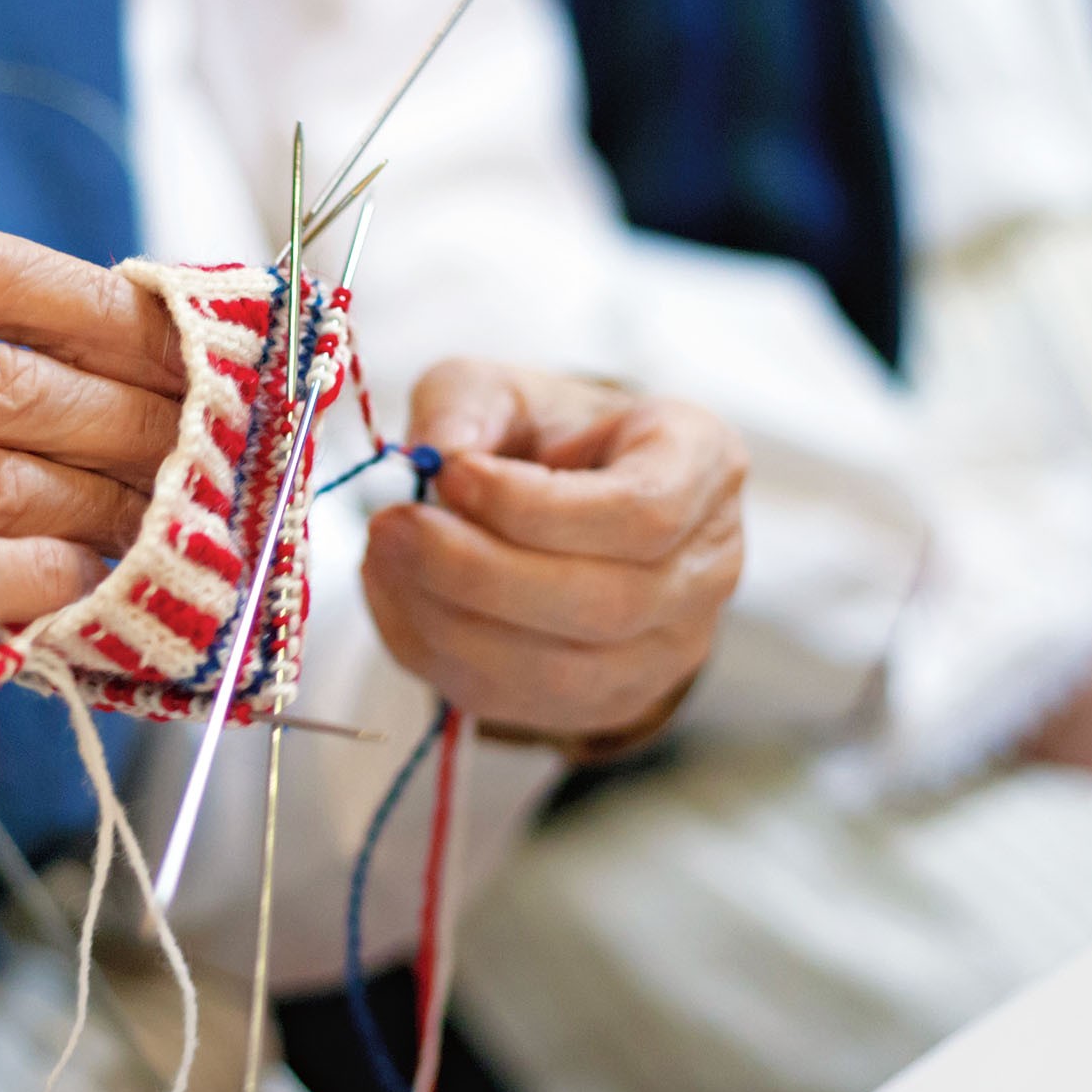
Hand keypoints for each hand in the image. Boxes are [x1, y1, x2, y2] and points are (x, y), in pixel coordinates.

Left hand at [362, 360, 745, 745]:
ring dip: (450, 623)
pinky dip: (439, 656)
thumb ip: (464, 402)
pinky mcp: (609, 701)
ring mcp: (669, 650)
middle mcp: (708, 567)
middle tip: (391, 527)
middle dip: (478, 572)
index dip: (535, 507)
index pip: (642, 512)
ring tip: (383, 561)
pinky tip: (398, 600)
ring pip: (561, 673)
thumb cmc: (544, 436)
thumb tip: (435, 454)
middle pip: (604, 603)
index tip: (450, 474)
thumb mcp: (504, 388)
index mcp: (703, 465)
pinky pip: (517, 702)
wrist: (568, 504)